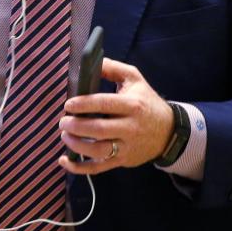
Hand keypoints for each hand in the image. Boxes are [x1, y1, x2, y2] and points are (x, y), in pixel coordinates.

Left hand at [58, 57, 173, 174]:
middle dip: (76, 126)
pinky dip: (79, 168)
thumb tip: (92, 62)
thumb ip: (113, 68)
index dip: (83, 104)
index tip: (68, 104)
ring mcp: (126, 147)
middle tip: (63, 121)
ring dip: (76, 145)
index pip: (104, 104)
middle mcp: (130, 127)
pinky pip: (98, 168)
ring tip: (65, 135)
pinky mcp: (122, 161)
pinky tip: (64, 161)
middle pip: (98, 129)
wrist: (168, 131)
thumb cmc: (146, 101)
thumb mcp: (134, 79)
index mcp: (132, 105)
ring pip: (98, 150)